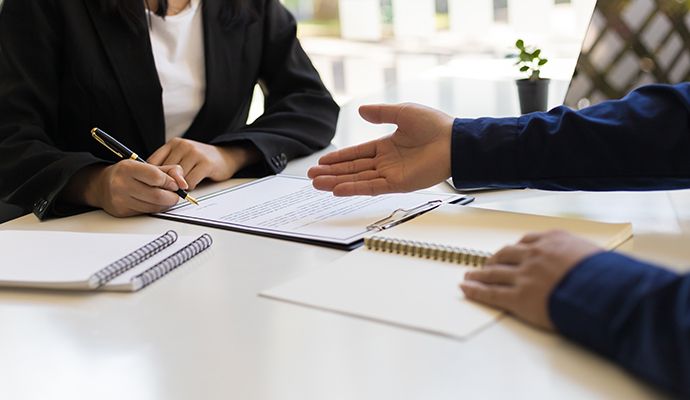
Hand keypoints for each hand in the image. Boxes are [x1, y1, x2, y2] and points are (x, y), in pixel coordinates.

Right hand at [74, 160, 187, 216]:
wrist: (102, 185)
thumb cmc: (127, 173)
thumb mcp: (146, 165)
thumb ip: (169, 170)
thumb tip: (183, 183)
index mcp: (128, 168)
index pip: (156, 177)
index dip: (170, 182)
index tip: (175, 184)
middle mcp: (121, 184)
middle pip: (157, 195)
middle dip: (172, 197)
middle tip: (175, 194)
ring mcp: (120, 199)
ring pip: (153, 207)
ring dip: (165, 204)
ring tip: (165, 197)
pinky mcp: (121, 212)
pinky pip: (146, 213)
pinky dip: (154, 209)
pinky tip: (153, 202)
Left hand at [148, 138, 256, 189]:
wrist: (226, 157)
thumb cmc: (200, 160)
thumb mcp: (181, 156)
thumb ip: (167, 164)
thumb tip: (149, 180)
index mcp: (174, 143)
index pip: (153, 161)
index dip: (152, 176)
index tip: (154, 185)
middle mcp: (183, 146)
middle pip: (164, 171)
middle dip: (166, 183)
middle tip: (170, 189)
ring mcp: (195, 153)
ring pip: (177, 178)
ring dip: (179, 186)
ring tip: (184, 184)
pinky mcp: (206, 163)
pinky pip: (190, 182)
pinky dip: (190, 187)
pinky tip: (193, 183)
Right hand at [308, 103, 453, 195]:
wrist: (454, 141)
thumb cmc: (434, 125)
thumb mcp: (402, 112)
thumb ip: (381, 113)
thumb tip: (360, 110)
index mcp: (386, 146)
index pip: (357, 154)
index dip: (339, 158)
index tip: (321, 161)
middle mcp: (386, 162)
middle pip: (353, 169)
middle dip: (332, 172)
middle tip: (312, 176)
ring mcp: (391, 174)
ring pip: (358, 179)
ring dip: (337, 182)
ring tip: (316, 184)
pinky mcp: (398, 184)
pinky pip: (371, 187)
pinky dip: (354, 189)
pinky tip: (337, 189)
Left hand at [460, 230, 601, 329]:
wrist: (605, 292)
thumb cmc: (608, 277)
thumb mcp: (596, 256)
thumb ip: (581, 257)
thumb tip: (585, 266)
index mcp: (553, 240)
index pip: (527, 241)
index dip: (516, 248)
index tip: (511, 252)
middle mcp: (535, 254)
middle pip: (506, 254)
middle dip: (495, 259)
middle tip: (488, 263)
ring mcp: (524, 275)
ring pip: (494, 272)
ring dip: (479, 273)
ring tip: (470, 275)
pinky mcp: (518, 297)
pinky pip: (491, 293)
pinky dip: (475, 290)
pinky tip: (466, 289)